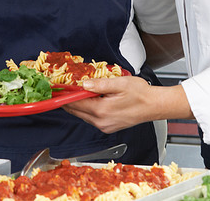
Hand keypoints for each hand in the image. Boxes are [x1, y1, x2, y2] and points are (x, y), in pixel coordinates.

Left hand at [62, 76, 190, 133]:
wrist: (154, 106)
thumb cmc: (141, 94)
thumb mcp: (119, 83)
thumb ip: (99, 84)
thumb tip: (83, 84)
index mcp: (102, 110)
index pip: (75, 104)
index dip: (64, 96)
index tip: (55, 89)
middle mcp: (101, 121)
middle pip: (76, 111)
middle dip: (67, 100)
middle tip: (60, 89)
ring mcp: (105, 126)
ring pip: (83, 115)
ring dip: (77, 104)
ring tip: (72, 92)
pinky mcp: (108, 126)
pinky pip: (91, 118)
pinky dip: (86, 109)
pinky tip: (87, 100)